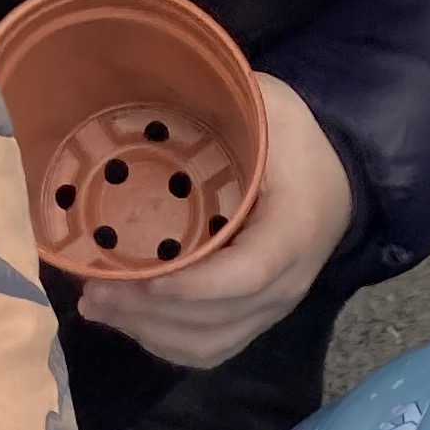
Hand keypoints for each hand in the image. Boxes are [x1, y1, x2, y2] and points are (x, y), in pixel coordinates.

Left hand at [66, 78, 355, 373]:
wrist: (336, 182)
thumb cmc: (295, 140)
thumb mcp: (266, 103)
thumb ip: (218, 101)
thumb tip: (144, 80)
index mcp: (294, 229)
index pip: (247, 275)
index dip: (194, 286)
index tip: (143, 279)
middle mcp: (287, 283)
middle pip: (217, 321)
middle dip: (149, 314)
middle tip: (93, 291)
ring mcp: (271, 309)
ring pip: (208, 344)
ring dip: (149, 333)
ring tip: (98, 306)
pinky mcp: (253, 320)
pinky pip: (209, 349)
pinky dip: (163, 343)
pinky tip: (127, 321)